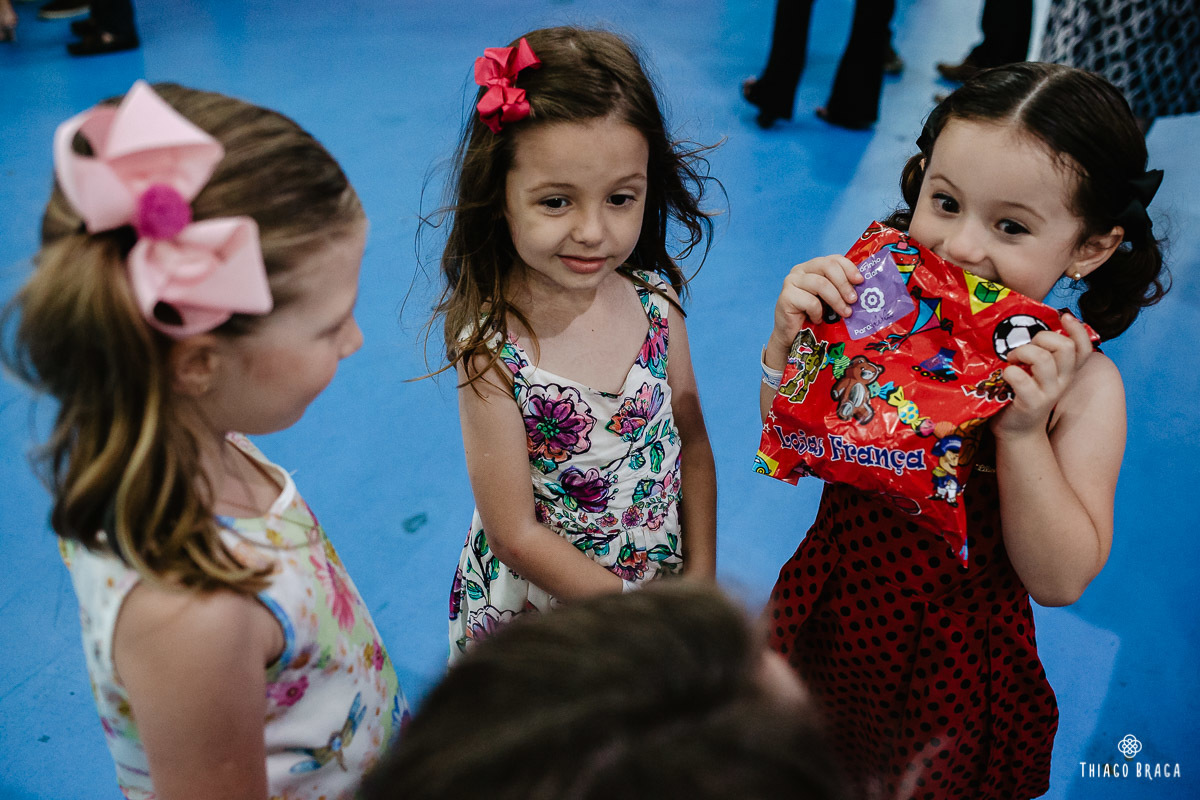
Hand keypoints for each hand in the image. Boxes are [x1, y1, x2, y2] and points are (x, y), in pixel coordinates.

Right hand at [765, 255, 862, 365]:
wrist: (792, 336)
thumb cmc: (813, 316)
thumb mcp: (830, 299)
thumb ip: (840, 288)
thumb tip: (863, 288)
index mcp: (812, 267)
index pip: (833, 259)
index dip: (849, 268)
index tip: (860, 281)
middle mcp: (800, 270)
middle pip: (828, 266)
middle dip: (844, 284)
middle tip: (853, 300)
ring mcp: (791, 281)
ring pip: (821, 284)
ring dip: (836, 300)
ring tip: (844, 313)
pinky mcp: (786, 297)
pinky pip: (810, 302)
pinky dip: (818, 313)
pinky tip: (817, 320)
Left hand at [991, 313, 1093, 437]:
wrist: (1017, 430)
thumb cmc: (1022, 394)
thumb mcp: (1038, 372)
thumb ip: (1041, 353)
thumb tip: (1027, 325)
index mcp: (1066, 371)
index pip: (1084, 347)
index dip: (1078, 329)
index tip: (1064, 316)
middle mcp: (1062, 380)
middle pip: (1065, 347)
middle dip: (1041, 338)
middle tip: (1023, 349)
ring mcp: (1048, 393)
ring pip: (1043, 359)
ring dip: (1022, 352)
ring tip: (1012, 360)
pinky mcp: (1031, 403)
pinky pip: (1021, 379)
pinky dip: (1009, 371)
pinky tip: (1005, 375)